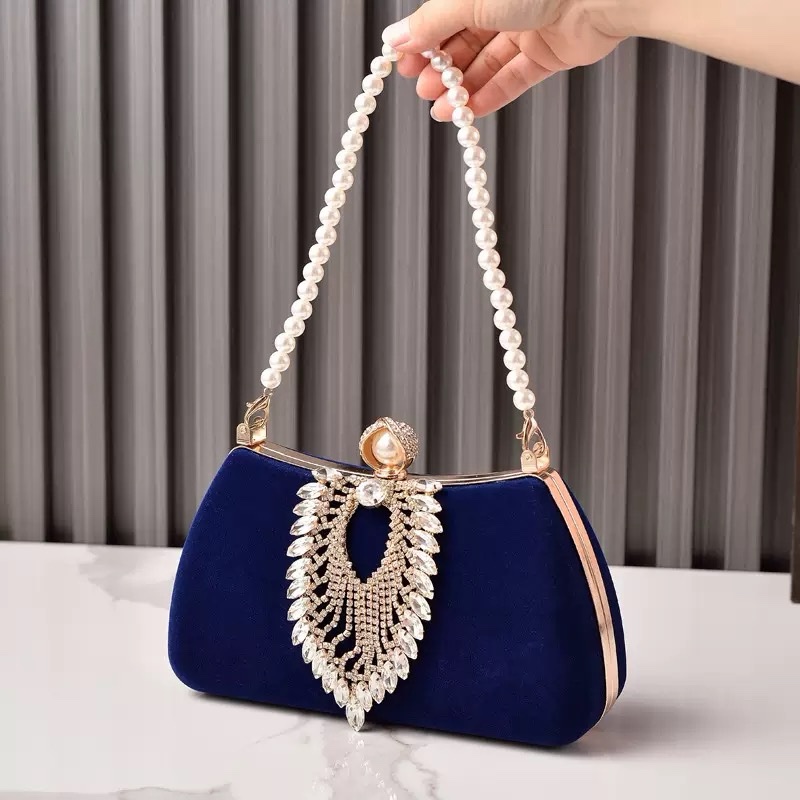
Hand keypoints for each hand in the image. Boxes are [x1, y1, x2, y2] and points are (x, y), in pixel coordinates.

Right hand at [382, 0, 626, 118]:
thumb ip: (432, 23)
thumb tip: (394, 39)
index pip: (444, 14)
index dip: (423, 40)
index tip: (402, 65)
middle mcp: (506, 1)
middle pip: (465, 40)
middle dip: (442, 68)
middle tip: (422, 89)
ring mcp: (529, 26)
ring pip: (487, 63)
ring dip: (462, 88)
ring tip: (442, 109)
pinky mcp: (550, 53)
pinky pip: (513, 78)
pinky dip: (490, 96)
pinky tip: (469, 112)